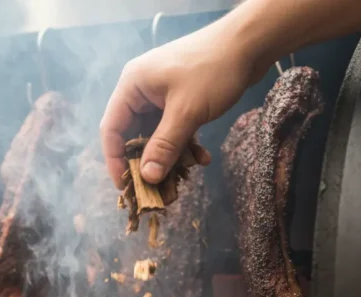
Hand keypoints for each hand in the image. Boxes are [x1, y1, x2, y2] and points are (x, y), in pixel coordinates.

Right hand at [100, 18, 265, 187]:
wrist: (249, 44)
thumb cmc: (212, 71)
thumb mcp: (186, 112)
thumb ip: (165, 146)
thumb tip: (147, 178)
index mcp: (132, 86)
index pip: (111, 129)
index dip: (115, 160)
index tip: (126, 186)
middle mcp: (142, 90)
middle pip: (134, 134)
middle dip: (147, 162)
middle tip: (156, 188)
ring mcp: (162, 94)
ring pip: (157, 135)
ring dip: (170, 156)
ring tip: (183, 177)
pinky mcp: (180, 99)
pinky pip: (174, 129)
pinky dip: (185, 144)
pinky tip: (201, 158)